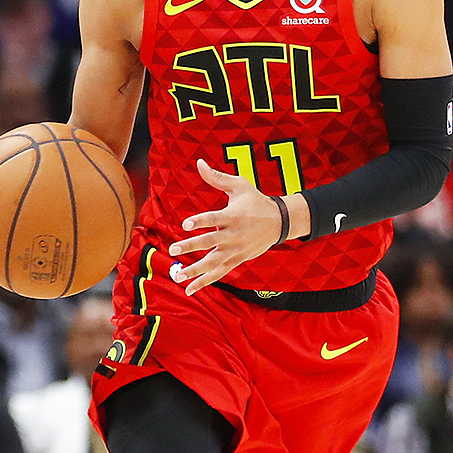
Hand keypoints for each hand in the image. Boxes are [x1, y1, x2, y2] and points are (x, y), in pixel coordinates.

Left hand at [167, 160, 302, 296]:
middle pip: (210, 242)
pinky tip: (189, 289)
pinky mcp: (237, 260)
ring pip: (213, 262)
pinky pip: (219, 273)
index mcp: (233, 216)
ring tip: (178, 275)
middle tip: (173, 249)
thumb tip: (199, 162)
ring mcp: (235, 250)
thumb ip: (217, 177)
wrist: (279, 222)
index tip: (185, 224)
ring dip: (195, 270)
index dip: (200, 221)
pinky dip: (204, 282)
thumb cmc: (255, 201)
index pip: (214, 219)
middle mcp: (234, 235)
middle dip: (191, 246)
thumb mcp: (239, 186)